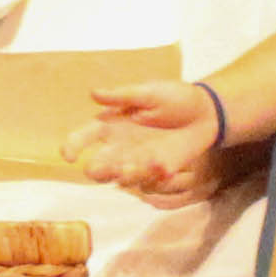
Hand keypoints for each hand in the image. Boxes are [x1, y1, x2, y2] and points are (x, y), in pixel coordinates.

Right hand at [73, 87, 232, 206]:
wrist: (206, 113)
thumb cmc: (175, 98)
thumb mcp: (149, 92)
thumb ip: (123, 96)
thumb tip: (93, 93)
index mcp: (111, 124)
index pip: (83, 137)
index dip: (72, 146)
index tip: (69, 155)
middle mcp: (119, 147)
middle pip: (97, 166)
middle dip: (98, 171)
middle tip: (105, 168)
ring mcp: (137, 162)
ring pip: (120, 179)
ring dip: (127, 176)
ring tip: (140, 165)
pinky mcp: (156, 173)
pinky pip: (147, 184)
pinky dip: (154, 178)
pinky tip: (165, 167)